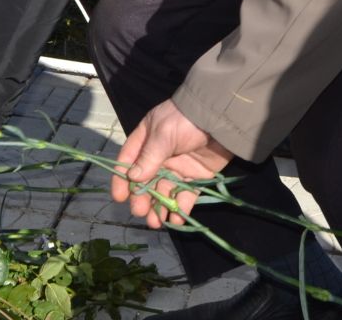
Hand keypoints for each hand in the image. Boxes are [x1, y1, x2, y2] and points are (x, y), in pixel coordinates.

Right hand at [110, 100, 234, 228]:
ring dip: (159, 208)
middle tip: (140, 211)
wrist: (221, 118)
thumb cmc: (186, 120)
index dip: (122, 180)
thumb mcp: (163, 134)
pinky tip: (176, 220)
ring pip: (164, 192)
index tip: (120, 197)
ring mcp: (177, 169)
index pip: (128, 162)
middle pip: (146, 182)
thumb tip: (132, 179)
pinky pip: (184, 196)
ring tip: (156, 222)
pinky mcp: (195, 178)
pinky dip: (180, 209)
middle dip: (142, 198)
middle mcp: (159, 157)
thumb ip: (149, 157)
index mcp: (146, 141)